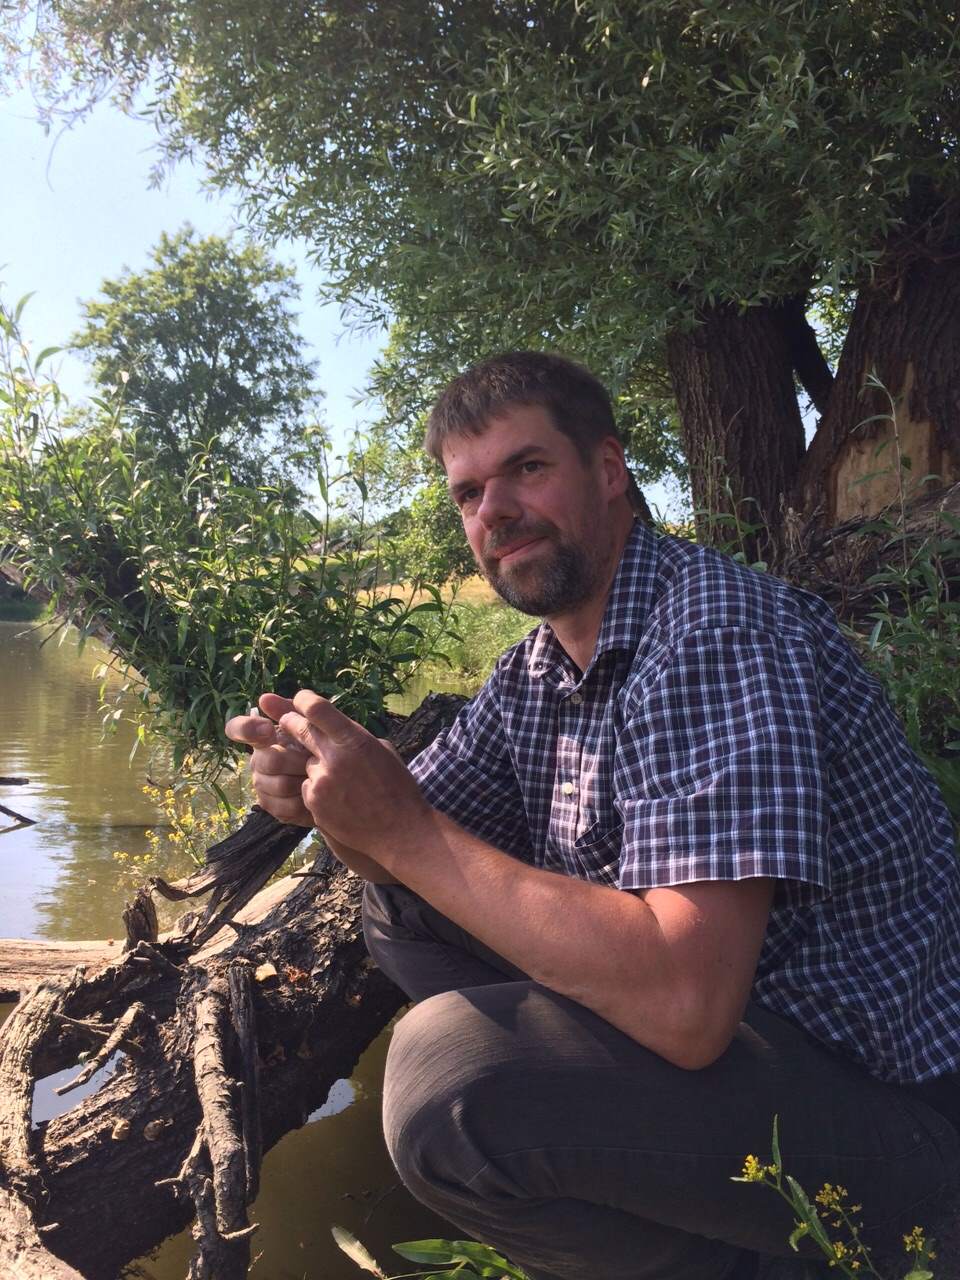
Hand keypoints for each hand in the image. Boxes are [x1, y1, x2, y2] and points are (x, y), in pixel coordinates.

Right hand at [225, 692, 313, 826]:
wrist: (337, 780)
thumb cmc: (319, 746)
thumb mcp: (309, 724)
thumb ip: (289, 710)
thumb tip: (263, 699)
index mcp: (262, 737)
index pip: (237, 728)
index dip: (247, 728)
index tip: (268, 728)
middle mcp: (257, 760)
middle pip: (267, 760)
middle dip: (296, 759)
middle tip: (314, 758)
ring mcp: (262, 784)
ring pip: (278, 784)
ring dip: (303, 780)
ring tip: (318, 775)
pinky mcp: (271, 806)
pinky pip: (285, 806)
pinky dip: (304, 800)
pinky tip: (314, 794)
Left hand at [278, 689, 431, 856]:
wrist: (400, 830)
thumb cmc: (397, 788)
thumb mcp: (383, 751)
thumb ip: (355, 737)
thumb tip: (334, 727)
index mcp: (355, 740)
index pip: (317, 709)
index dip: (303, 700)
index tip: (300, 700)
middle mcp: (334, 758)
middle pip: (299, 730)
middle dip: (290, 723)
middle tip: (287, 722)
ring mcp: (321, 782)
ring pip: (305, 763)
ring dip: (315, 767)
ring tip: (341, 782)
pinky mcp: (314, 804)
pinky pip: (307, 787)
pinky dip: (317, 790)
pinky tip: (339, 800)